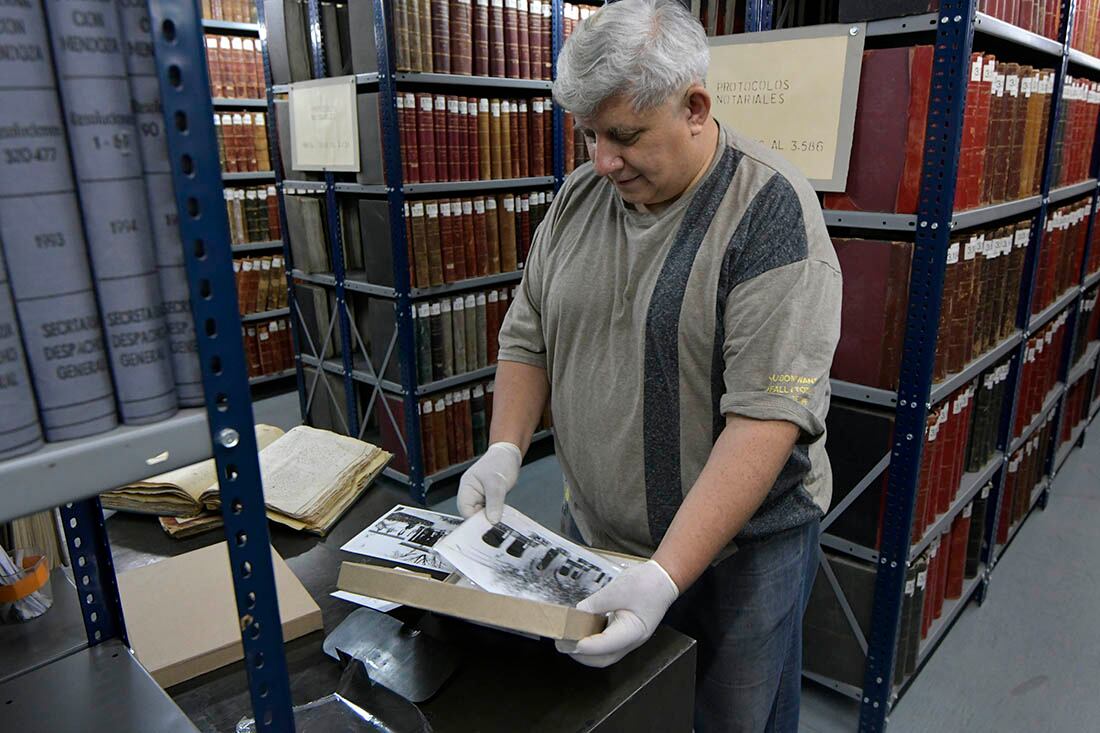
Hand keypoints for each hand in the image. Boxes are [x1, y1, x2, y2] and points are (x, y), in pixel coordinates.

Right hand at [456, 442, 522, 522]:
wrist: (509, 454)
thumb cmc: (500, 462)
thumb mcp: (496, 484)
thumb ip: (494, 503)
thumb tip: (492, 520)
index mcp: (467, 488)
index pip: (465, 510)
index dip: (474, 520)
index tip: (486, 526)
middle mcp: (471, 493)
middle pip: (472, 514)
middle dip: (483, 520)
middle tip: (495, 525)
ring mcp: (480, 497)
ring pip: (481, 514)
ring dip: (490, 518)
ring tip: (500, 520)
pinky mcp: (488, 499)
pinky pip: (489, 511)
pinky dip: (495, 514)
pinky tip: (502, 516)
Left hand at [556, 559, 678, 667]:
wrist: (662, 578)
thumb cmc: (646, 584)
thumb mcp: (617, 590)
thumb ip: (596, 604)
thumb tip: (577, 613)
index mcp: (633, 632)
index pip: (605, 646)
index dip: (585, 646)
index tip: (567, 642)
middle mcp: (631, 640)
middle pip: (603, 658)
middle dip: (581, 655)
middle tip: (562, 644)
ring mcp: (628, 638)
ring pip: (604, 654)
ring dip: (585, 650)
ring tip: (568, 639)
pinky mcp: (623, 632)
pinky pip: (605, 643)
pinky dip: (591, 640)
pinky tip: (580, 630)